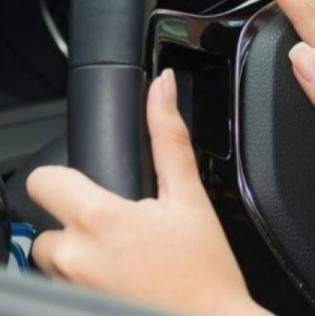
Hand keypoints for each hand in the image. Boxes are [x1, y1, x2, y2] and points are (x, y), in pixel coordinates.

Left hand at [27, 70, 267, 315]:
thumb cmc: (205, 271)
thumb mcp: (190, 197)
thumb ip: (169, 137)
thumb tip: (161, 87)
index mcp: (99, 219)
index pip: (42, 180)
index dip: (68, 180)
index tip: (94, 190)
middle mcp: (74, 257)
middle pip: (49, 223)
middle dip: (79, 224)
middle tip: (125, 234)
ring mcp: (70, 289)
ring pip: (55, 258)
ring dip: (82, 256)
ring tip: (128, 261)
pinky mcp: (75, 308)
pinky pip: (65, 285)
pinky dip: (87, 282)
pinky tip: (124, 282)